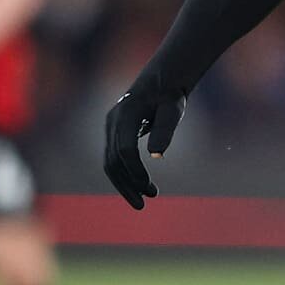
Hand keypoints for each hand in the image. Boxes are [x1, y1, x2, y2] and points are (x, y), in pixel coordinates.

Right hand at [103, 81, 185, 209]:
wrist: (160, 80)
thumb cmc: (170, 94)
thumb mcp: (173, 109)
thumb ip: (165, 129)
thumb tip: (156, 155)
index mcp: (126, 114)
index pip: (125, 150)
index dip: (135, 171)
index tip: (149, 188)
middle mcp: (113, 121)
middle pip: (113, 160)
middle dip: (127, 184)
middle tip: (143, 204)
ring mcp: (111, 127)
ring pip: (110, 162)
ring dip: (125, 183)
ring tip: (144, 199)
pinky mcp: (114, 133)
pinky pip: (114, 158)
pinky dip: (124, 174)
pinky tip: (139, 186)